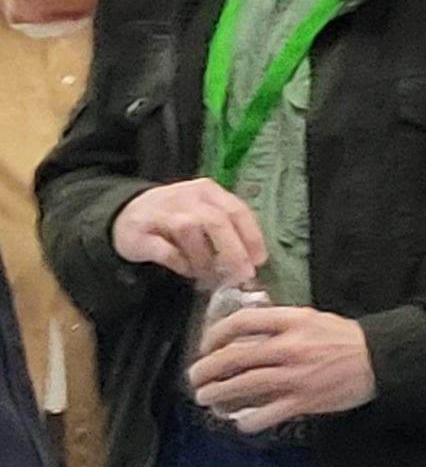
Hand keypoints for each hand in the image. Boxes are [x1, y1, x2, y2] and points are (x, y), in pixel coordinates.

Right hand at [111, 180, 267, 288]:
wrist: (124, 215)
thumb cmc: (174, 218)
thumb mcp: (203, 213)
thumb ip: (226, 229)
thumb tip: (252, 260)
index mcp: (207, 191)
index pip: (237, 210)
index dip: (251, 237)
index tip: (259, 260)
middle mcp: (185, 196)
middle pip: (216, 221)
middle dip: (233, 251)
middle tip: (241, 275)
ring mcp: (160, 212)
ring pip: (190, 231)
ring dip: (204, 259)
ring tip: (210, 275)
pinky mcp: (139, 232)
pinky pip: (165, 249)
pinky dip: (180, 263)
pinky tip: (186, 270)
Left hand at [189, 306, 375, 430]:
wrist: (381, 359)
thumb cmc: (345, 338)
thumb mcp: (313, 318)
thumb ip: (280, 323)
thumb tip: (244, 332)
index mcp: (293, 321)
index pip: (241, 322)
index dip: (215, 334)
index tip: (207, 346)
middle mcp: (290, 347)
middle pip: (234, 357)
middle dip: (206, 369)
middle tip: (195, 377)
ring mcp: (296, 376)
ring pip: (243, 385)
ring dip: (216, 393)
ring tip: (205, 397)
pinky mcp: (304, 400)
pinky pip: (266, 413)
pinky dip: (247, 420)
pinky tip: (240, 421)